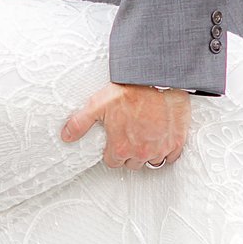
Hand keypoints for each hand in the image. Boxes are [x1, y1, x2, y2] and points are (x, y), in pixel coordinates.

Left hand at [60, 82, 191, 169]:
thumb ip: (80, 123)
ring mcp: (160, 148)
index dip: (112, 151)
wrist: (157, 80)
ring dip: (148, 153)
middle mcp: (140, 152)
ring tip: (145, 138)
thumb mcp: (97, 104)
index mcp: (120, 147)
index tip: (116, 141)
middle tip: (130, 137)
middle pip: (132, 163)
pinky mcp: (176, 142)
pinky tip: (161, 139)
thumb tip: (66, 136)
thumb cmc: (129, 90)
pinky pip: (171, 157)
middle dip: (129, 153)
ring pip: (151, 162)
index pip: (112, 162)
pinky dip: (167, 151)